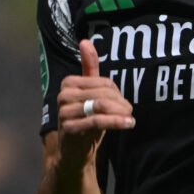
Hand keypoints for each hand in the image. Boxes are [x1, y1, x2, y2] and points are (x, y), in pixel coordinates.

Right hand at [55, 39, 134, 161]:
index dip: (116, 92)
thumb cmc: (85, 120)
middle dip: (120, 103)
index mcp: (68, 83)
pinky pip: (97, 121)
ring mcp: (64, 112)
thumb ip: (89, 68)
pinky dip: (116, 122)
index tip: (123, 103)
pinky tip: (128, 124)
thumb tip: (85, 40)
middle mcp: (63, 95)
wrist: (74, 152)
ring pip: (100, 106)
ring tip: (130, 119)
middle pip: (102, 93)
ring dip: (120, 112)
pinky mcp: (68, 128)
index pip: (102, 81)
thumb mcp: (90, 94)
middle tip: (130, 111)